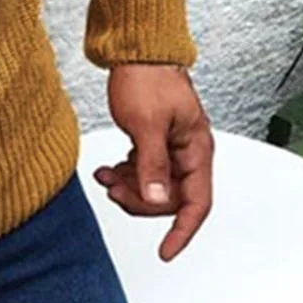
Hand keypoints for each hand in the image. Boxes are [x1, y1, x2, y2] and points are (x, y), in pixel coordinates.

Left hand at [95, 62, 213, 261]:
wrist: (136, 50)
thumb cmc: (146, 78)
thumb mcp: (146, 125)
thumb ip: (152, 165)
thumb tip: (156, 199)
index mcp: (197, 149)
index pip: (197, 203)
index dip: (182, 231)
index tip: (165, 252)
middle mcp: (189, 152)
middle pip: (171, 199)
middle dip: (141, 202)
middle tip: (114, 191)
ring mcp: (172, 148)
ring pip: (154, 188)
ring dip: (128, 189)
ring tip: (105, 178)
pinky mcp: (155, 142)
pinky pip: (144, 172)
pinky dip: (125, 175)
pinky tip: (108, 170)